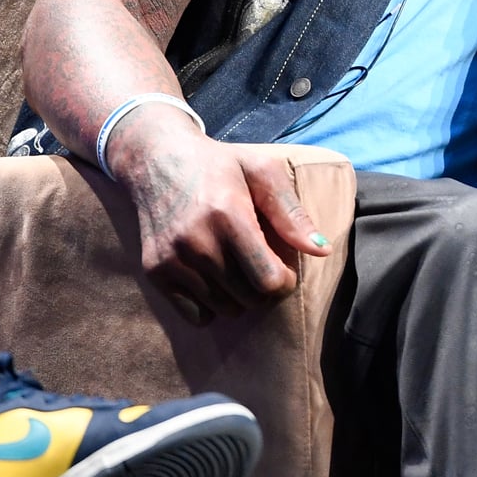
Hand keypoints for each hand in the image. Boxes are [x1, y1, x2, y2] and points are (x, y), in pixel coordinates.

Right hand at [110, 106, 332, 324]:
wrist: (157, 161)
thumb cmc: (220, 166)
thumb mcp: (263, 172)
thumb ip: (292, 213)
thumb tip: (322, 250)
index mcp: (228, 214)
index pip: (267, 279)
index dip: (285, 281)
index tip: (285, 268)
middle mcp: (196, 242)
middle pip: (250, 297)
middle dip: (266, 288)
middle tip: (263, 265)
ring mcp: (171, 259)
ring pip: (225, 309)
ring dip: (241, 297)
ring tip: (239, 267)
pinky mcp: (154, 272)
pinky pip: (196, 316)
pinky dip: (212, 305)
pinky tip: (215, 278)